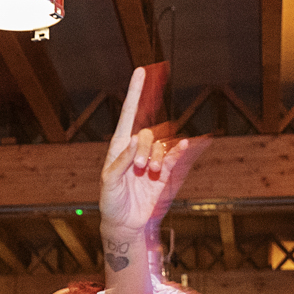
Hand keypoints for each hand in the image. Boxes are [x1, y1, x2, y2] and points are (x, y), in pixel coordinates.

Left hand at [99, 66, 208, 241]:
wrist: (125, 223)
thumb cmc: (111, 202)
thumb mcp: (109, 182)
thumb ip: (121, 161)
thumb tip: (135, 139)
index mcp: (119, 148)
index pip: (128, 115)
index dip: (134, 93)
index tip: (140, 71)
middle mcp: (136, 150)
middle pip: (147, 133)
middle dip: (145, 148)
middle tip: (141, 168)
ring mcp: (151, 159)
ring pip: (161, 146)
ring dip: (158, 157)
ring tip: (151, 173)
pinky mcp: (164, 172)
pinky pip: (174, 155)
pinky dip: (179, 150)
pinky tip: (184, 145)